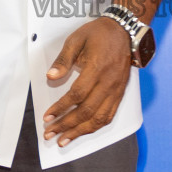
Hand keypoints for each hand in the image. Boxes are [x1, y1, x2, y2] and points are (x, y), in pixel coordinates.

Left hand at [43, 17, 131, 146]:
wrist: (124, 31)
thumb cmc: (98, 34)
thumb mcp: (76, 39)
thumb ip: (63, 60)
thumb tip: (50, 76)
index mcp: (96, 68)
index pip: (77, 95)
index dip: (60, 108)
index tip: (47, 116)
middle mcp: (108, 83)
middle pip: (86, 111)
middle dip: (66, 125)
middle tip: (49, 133)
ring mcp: (116, 90)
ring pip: (99, 118)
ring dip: (80, 131)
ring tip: (64, 140)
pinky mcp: (120, 93)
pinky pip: (109, 115)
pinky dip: (95, 127)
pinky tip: (83, 132)